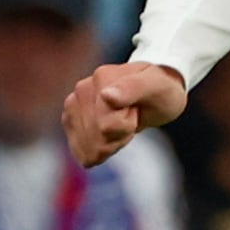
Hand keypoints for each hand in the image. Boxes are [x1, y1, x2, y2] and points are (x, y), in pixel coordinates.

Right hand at [63, 62, 186, 168]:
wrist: (153, 93)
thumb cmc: (159, 90)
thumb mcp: (156, 87)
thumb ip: (133, 88)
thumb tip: (105, 96)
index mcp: (102, 78)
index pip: (107, 125)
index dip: (127, 126)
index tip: (135, 111)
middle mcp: (82, 89)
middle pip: (97, 137)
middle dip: (118, 137)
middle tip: (130, 118)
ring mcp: (73, 105)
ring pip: (88, 146)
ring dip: (109, 144)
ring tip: (121, 126)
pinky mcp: (70, 120)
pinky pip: (80, 150)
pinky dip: (97, 151)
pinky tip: (108, 137)